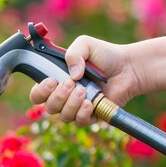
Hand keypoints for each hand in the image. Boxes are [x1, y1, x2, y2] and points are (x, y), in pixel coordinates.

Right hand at [29, 35, 143, 124]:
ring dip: (71, 104)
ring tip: (84, 90)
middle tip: (71, 83)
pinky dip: (83, 113)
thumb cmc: (105, 55)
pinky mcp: (91, 116)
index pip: (37, 94)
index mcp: (57, 81)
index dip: (40, 91)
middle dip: (58, 96)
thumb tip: (71, 76)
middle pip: (48, 107)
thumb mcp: (85, 45)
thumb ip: (73, 53)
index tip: (51, 81)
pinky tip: (90, 102)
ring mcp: (77, 108)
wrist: (128, 67)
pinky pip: (79, 121)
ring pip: (63, 116)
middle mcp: (64, 97)